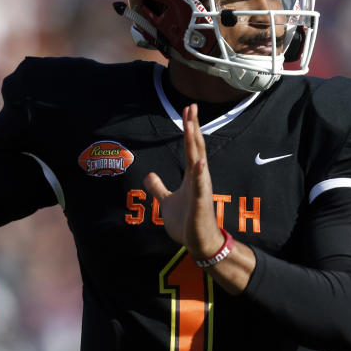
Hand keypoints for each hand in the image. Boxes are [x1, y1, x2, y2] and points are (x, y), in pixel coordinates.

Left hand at [144, 104, 224, 260]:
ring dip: (194, 143)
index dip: (189, 129)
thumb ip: (158, 187)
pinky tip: (199, 162)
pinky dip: (199, 173)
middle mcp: (198, 178)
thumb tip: (148, 175)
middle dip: (193, 127)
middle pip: (195, 147)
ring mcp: (201, 189)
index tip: (188, 110)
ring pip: (198, 161)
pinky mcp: (201, 203)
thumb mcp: (167, 201)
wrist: (198, 243)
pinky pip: (200, 187)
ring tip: (192, 125)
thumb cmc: (186, 222)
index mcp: (191, 176)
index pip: (190, 147)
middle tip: (192, 106)